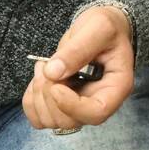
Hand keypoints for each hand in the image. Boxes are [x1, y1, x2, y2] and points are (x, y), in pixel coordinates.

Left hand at [21, 6, 134, 130]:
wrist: (101, 29)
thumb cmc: (107, 27)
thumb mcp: (99, 28)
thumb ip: (79, 48)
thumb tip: (53, 72)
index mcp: (117, 86)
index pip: (97, 112)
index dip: (72, 105)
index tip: (56, 85)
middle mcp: (100, 101)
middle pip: (70, 121)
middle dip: (49, 95)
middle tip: (45, 65)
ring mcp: (80, 107)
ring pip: (52, 121)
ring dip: (38, 96)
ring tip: (43, 66)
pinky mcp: (63, 105)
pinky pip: (39, 118)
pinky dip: (31, 101)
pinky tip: (39, 78)